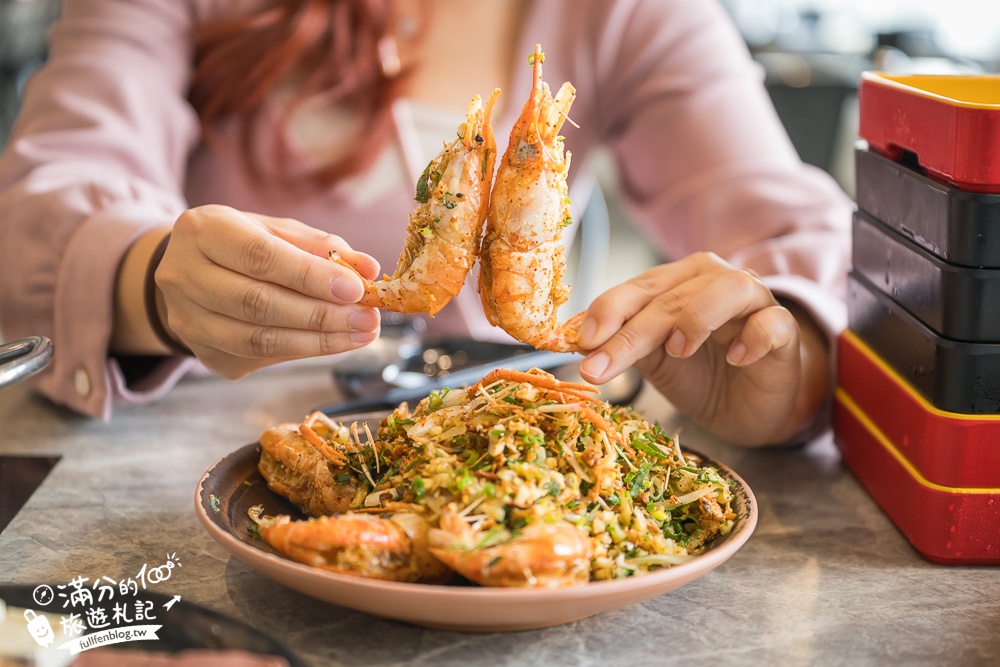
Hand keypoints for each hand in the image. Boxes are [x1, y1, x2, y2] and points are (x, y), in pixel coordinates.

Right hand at [154, 205, 381, 378]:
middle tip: (368, 319)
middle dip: (321, 316)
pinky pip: (259, 359)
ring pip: (258, 340)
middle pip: (258, 304)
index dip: (310, 276)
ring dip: (318, 342)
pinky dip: (302, 351)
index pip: (260, 257)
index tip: (355, 289)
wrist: (192, 273)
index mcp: (203, 231)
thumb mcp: (279, 231)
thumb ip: (322, 247)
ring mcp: (187, 321)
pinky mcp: (203, 353)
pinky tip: (332, 343)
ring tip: (361, 334)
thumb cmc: (244, 245)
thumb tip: (368, 268)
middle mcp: (183, 276)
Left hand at [576, 252, 829, 445]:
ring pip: (728, 290)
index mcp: (678, 282)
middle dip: (632, 332)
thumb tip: (576, 341)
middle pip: (672, 296)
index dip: (608, 309)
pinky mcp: (783, 330)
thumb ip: (622, 345)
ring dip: (697, 316)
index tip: (581, 340)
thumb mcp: (654, 360)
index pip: (639, 288)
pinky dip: (755, 336)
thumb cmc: (700, 373)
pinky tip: (737, 358)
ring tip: (677, 349)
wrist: (751, 404)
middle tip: (601, 365)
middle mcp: (714, 281)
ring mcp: (753, 302)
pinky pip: (773, 322)